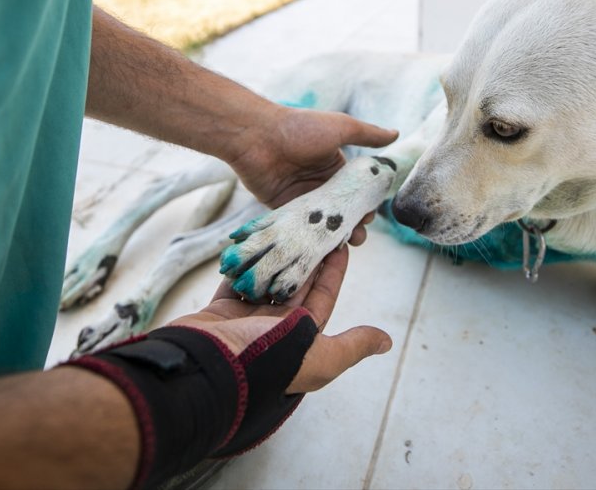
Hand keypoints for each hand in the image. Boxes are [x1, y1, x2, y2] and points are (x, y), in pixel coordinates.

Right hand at [168, 244, 391, 392]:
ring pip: (264, 280)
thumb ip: (351, 346)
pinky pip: (233, 282)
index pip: (322, 297)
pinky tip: (250, 244)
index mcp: (301, 338)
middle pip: (293, 285)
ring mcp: (246, 320)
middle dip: (303, 257)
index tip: (338, 242)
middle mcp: (275, 329)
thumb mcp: (320, 358)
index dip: (332, 269)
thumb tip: (386, 342)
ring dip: (273, 259)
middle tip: (311, 226)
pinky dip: (240, 265)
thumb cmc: (267, 361)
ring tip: (283, 229)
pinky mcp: (220, 311)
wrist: (209, 368)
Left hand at [227, 106, 398, 243]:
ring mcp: (302, 198)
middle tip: (358, 236)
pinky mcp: (284, 209)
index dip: (365, 204)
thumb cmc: (299, 128)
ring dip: (334, 234)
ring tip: (344, 244)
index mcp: (334, 166)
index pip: (355, 190)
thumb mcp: (340, 127)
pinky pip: (302, 228)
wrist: (256, 137)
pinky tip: (322, 248)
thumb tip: (395, 133)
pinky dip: (312, 238)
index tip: (370, 215)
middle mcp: (319, 183)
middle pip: (341, 210)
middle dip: (352, 224)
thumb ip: (368, 133)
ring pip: (323, 222)